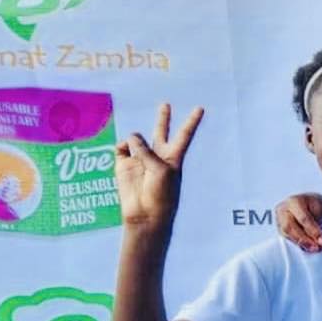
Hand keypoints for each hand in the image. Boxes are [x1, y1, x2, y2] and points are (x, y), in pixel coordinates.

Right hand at [115, 103, 202, 231]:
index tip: (201, 108)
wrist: (145, 216)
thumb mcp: (160, 169)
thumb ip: (146, 151)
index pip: (184, 134)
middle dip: (163, 118)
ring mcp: (140, 159)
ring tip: (139, 161)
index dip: (192, 121)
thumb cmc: (160, 195)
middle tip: (165, 104)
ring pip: (136, 138)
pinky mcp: (124, 165)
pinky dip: (121, 146)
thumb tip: (129, 139)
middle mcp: (157, 156)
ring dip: (136, 142)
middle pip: (161, 132)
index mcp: (174, 157)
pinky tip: (123, 152)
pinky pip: (120, 147)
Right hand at [275, 194, 321, 251]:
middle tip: (317, 247)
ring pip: (287, 234)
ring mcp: (278, 219)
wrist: (307, 204)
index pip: (303, 218)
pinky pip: (287, 238)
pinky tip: (308, 248)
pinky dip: (298, 244)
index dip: (313, 231)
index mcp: (294, 201)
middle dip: (304, 239)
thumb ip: (317, 221)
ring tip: (314, 249)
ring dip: (302, 244)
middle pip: (290, 227)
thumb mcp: (319, 208)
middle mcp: (283, 210)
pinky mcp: (279, 229)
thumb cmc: (314, 205)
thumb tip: (319, 240)